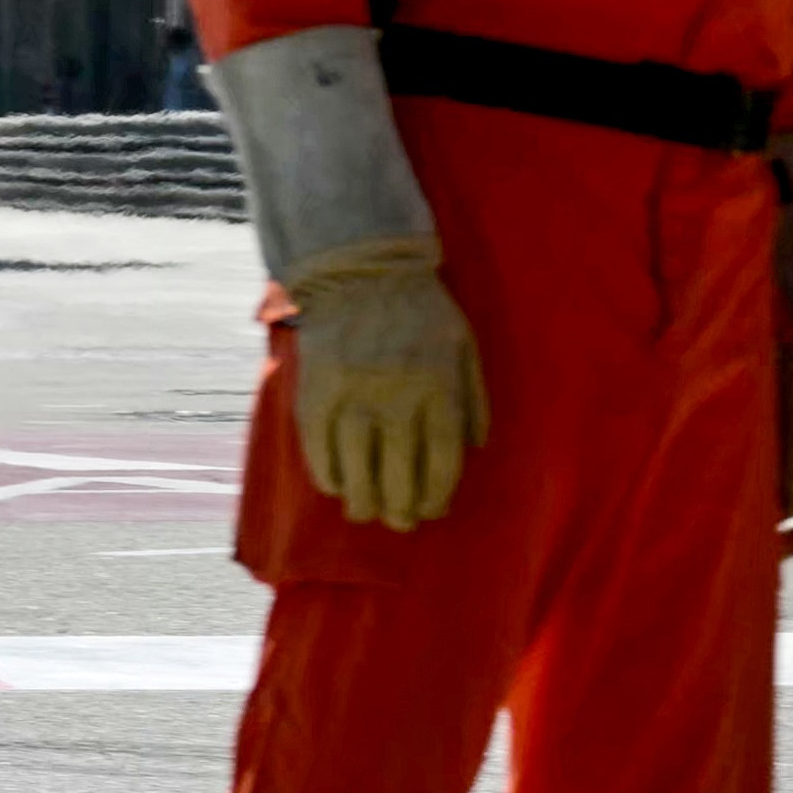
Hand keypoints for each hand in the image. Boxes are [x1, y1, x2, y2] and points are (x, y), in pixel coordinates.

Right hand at [282, 237, 485, 532]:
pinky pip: (319, 449)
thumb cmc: (420, 309)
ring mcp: (351, 396)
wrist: (360, 270)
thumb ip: (473, 397)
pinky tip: (336, 486)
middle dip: (402, 508)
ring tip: (366, 513)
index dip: (437, 495)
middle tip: (401, 522)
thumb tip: (477, 448)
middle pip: (398, 474)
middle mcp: (395, 397)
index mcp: (438, 387)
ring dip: (363, 501)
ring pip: (356, 469)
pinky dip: (327, 474)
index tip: (432, 509)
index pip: (441, 460)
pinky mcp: (315, 392)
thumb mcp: (463, 345)